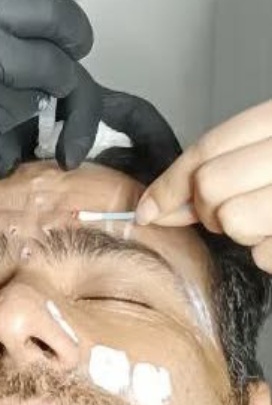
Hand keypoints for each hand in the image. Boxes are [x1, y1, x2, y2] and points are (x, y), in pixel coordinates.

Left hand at [136, 100, 271, 271]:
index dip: (167, 184)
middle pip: (208, 185)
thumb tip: (157, 204)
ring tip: (265, 220)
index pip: (204, 150)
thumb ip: (219, 166)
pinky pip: (263, 255)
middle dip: (206, 208)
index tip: (145, 209)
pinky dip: (267, 254)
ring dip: (240, 230)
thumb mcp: (264, 150)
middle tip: (230, 210)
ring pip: (232, 220)